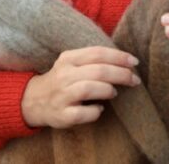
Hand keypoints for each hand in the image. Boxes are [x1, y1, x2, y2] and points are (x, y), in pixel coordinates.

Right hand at [20, 46, 140, 128]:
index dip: (119, 56)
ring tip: (114, 92)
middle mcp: (63, 75)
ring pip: (89, 88)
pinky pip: (83, 113)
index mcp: (68, 58)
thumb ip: (94, 59)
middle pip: (98, 71)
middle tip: (134, 80)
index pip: (97, 53)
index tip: (134, 62)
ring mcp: (61, 95)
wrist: (33, 101)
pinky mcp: (61, 115)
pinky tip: (99, 109)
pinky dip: (95, 111)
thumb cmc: (63, 80)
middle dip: (121, 74)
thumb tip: (126, 61)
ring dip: (108, 90)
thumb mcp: (73, 63)